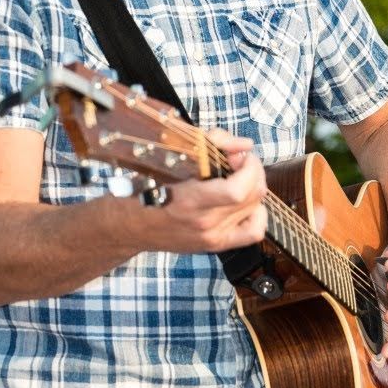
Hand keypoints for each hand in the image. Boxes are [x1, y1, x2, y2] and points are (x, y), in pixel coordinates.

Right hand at [145, 130, 267, 254]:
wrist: (131, 226)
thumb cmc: (146, 188)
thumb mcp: (172, 156)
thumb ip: (211, 143)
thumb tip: (244, 145)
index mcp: (190, 200)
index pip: (238, 190)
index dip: (249, 167)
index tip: (240, 154)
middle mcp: (205, 222)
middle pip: (253, 195)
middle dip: (253, 170)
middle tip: (238, 161)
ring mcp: (212, 236)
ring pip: (256, 208)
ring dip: (254, 187)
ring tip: (239, 178)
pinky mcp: (216, 244)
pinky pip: (253, 232)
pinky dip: (256, 213)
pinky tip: (244, 203)